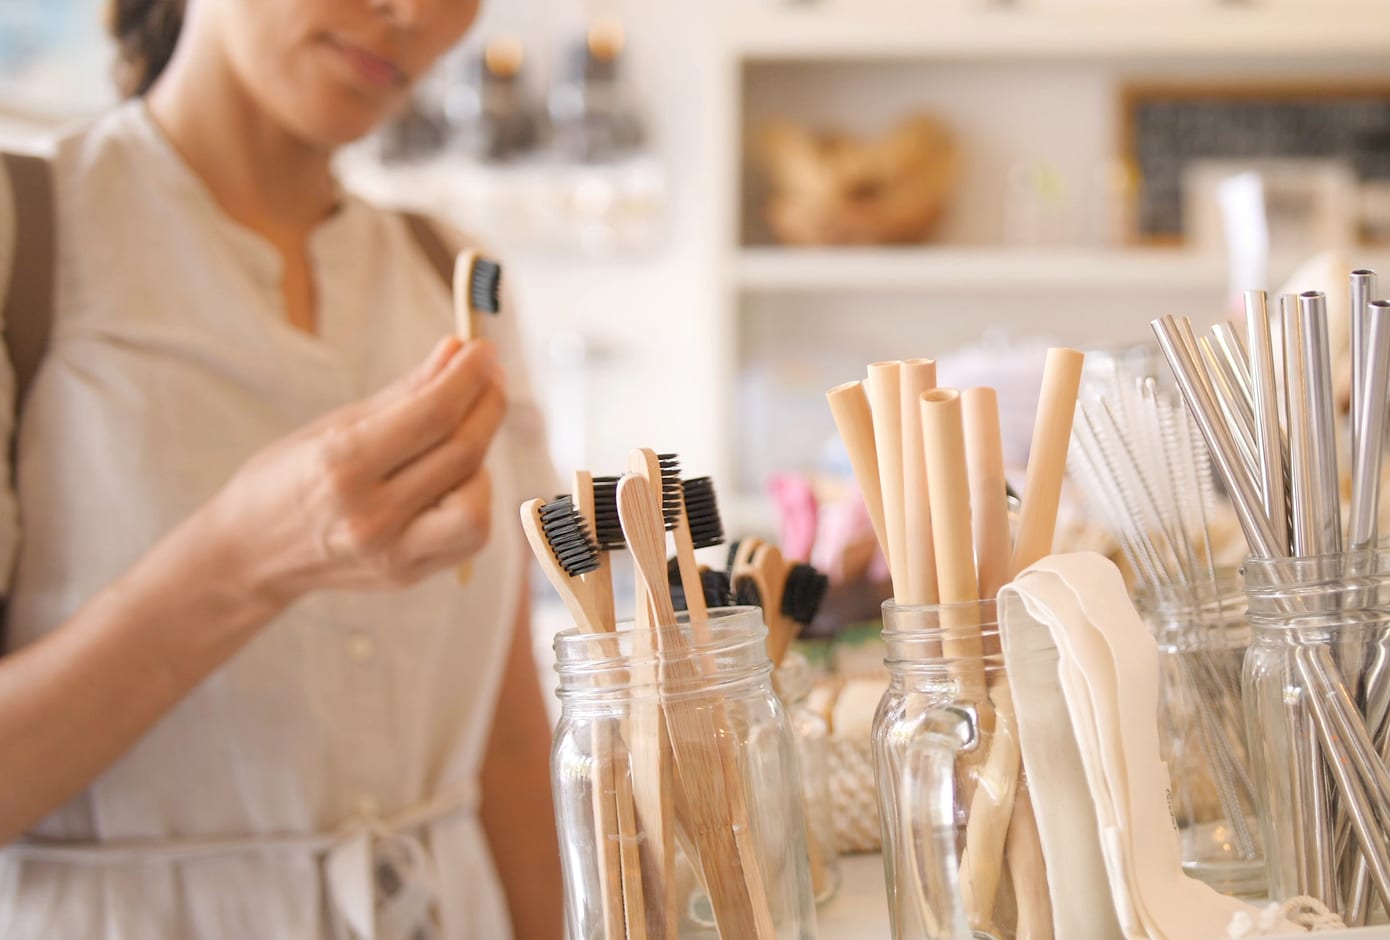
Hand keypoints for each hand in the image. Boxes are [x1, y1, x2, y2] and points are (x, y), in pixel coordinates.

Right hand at [203, 336, 507, 606]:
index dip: (468, 376)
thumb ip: (404, 393)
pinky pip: (469, 536)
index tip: (483, 349)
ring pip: (476, 502)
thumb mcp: (333, 425)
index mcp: (340, 468)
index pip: (432, 414)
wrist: (249, 555)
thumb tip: (457, 351)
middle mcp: (370, 517)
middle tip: (488, 375)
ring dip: (481, 459)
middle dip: (487, 405)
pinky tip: (456, 477)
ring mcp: (392, 554)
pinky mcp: (407, 575)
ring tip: (461, 434)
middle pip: (461, 453)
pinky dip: (474, 498)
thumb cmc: (286, 479)